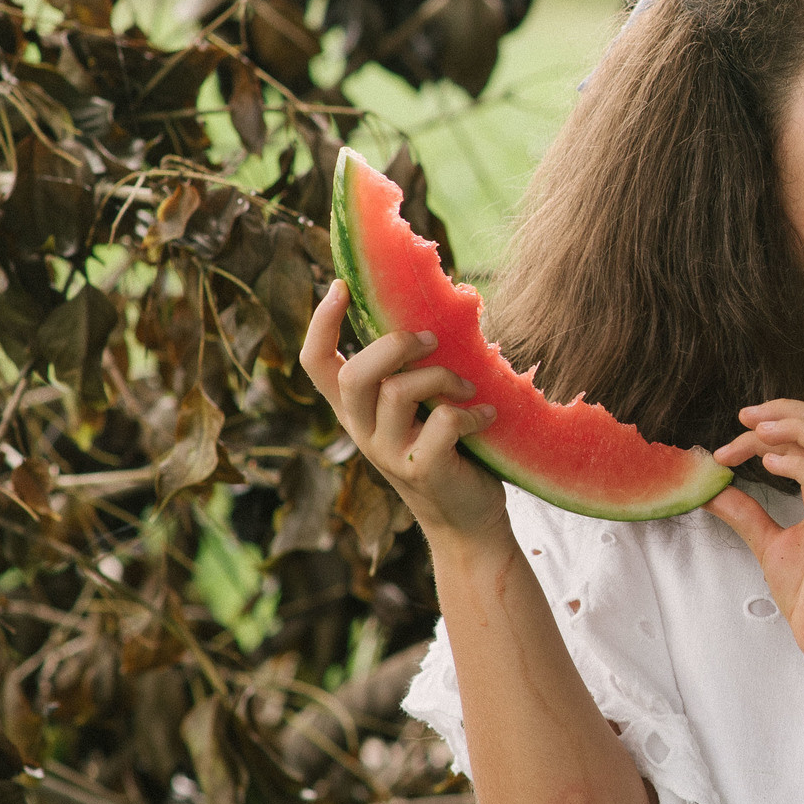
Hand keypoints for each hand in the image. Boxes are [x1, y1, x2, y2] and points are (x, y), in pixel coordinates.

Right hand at [300, 280, 506, 542]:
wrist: (467, 519)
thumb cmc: (448, 449)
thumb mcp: (419, 408)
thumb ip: (411, 372)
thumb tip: (433, 315)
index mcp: (356, 409)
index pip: (317, 363)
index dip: (320, 323)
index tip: (341, 284)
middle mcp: (362, 430)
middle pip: (354, 374)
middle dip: (395, 346)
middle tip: (432, 341)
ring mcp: (389, 453)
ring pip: (397, 393)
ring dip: (442, 378)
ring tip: (468, 388)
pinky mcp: (422, 470)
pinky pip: (442, 424)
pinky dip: (471, 413)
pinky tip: (487, 416)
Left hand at [704, 400, 803, 669]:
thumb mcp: (768, 542)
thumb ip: (744, 512)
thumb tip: (710, 489)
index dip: (773, 428)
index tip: (732, 438)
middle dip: (788, 411)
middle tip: (745, 416)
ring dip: (796, 428)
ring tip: (758, 431)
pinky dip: (799, 465)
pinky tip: (769, 465)